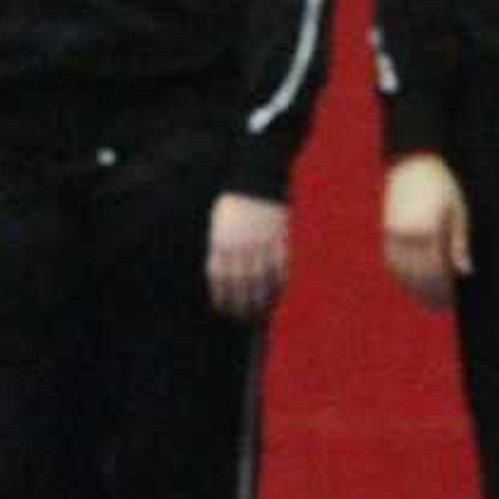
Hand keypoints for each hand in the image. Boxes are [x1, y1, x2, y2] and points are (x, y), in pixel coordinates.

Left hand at [204, 193, 290, 323]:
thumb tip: (222, 278)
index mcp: (221, 243)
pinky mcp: (278, 240)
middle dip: (242, 306)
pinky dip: (278, 284)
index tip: (225, 312)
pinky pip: (279, 268)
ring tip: (261, 314)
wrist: (256, 178)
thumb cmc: (234, 203)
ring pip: (261, 281)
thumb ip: (221, 251)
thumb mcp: (219, 225)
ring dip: (261, 301)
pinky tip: (277, 294)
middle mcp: (240, 247)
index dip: (223, 299)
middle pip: (241, 286)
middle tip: (245, 320)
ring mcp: (261, 244)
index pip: (220, 281)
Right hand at [380, 156, 472, 311]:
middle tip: (439, 306)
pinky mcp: (387, 231)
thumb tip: (465, 271)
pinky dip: (401, 274)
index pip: (436, 271)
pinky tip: (410, 282)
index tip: (450, 301)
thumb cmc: (443, 186)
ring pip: (402, 270)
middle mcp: (408, 235)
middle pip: (418, 274)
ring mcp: (394, 234)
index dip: (443, 289)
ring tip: (425, 300)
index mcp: (428, 231)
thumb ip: (460, 244)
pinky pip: (392, 260)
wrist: (413, 163)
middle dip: (429, 293)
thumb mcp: (458, 212)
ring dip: (413, 287)